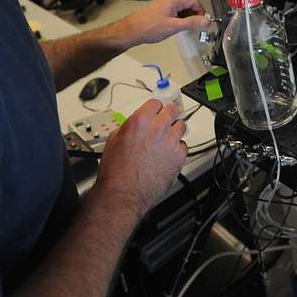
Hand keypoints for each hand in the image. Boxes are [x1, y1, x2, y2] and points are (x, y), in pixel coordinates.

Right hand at [94, 99, 186, 213]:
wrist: (124, 193)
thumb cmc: (116, 172)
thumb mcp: (113, 140)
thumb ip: (128, 127)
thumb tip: (134, 125)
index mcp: (140, 121)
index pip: (155, 103)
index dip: (154, 109)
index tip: (155, 113)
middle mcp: (158, 128)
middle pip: (172, 110)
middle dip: (168, 115)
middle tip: (165, 121)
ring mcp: (170, 142)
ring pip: (181, 125)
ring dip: (174, 130)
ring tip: (167, 139)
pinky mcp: (179, 156)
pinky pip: (183, 145)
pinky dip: (177, 149)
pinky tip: (168, 155)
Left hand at [122, 0, 208, 45]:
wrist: (131, 31)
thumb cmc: (148, 27)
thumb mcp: (174, 26)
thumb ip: (192, 23)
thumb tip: (205, 21)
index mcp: (172, 0)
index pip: (194, 1)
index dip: (200, 12)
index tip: (202, 22)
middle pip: (188, 4)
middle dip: (193, 16)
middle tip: (194, 27)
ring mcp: (163, 4)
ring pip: (181, 9)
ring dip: (185, 18)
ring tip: (183, 29)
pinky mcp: (160, 10)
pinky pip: (174, 12)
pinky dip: (178, 19)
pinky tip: (175, 28)